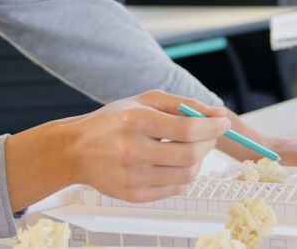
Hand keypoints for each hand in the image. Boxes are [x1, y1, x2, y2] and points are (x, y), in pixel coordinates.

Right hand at [61, 90, 229, 202]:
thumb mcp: (143, 101)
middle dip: (208, 144)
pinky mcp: (132, 195)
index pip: (186, 128)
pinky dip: (182, 176)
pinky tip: (172, 163)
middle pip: (189, 154)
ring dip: (198, 161)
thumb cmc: (112, 122)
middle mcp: (132, 150)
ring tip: (191, 149)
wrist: (74, 151)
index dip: (211, 127)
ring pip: (186, 175)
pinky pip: (173, 189)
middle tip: (210, 135)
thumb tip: (217, 115)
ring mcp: (131, 176)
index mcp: (135, 120)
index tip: (222, 123)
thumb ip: (182, 105)